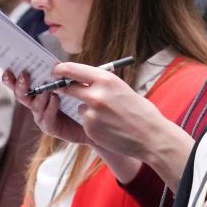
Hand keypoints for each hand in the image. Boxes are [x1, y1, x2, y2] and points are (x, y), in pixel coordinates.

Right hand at [3, 69, 91, 145]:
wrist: (92, 120)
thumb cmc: (78, 99)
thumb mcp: (68, 84)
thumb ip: (59, 76)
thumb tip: (55, 63)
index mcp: (37, 92)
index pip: (20, 84)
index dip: (11, 79)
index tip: (8, 69)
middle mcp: (36, 104)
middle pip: (21, 95)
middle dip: (20, 85)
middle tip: (25, 75)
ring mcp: (41, 116)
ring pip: (34, 106)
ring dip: (39, 95)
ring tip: (45, 88)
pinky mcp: (50, 127)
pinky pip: (47, 117)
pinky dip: (50, 107)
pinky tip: (55, 99)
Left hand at [54, 62, 171, 159]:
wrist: (151, 136)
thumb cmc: (140, 111)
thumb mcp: (122, 88)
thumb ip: (101, 84)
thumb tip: (82, 80)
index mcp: (105, 79)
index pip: (73, 69)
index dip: (61, 69)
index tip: (56, 70)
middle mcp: (95, 95)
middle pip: (68, 88)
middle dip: (65, 89)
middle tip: (65, 90)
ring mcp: (91, 113)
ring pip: (80, 108)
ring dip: (88, 110)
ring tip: (110, 117)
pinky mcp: (89, 129)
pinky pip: (86, 122)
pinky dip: (94, 124)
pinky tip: (110, 127)